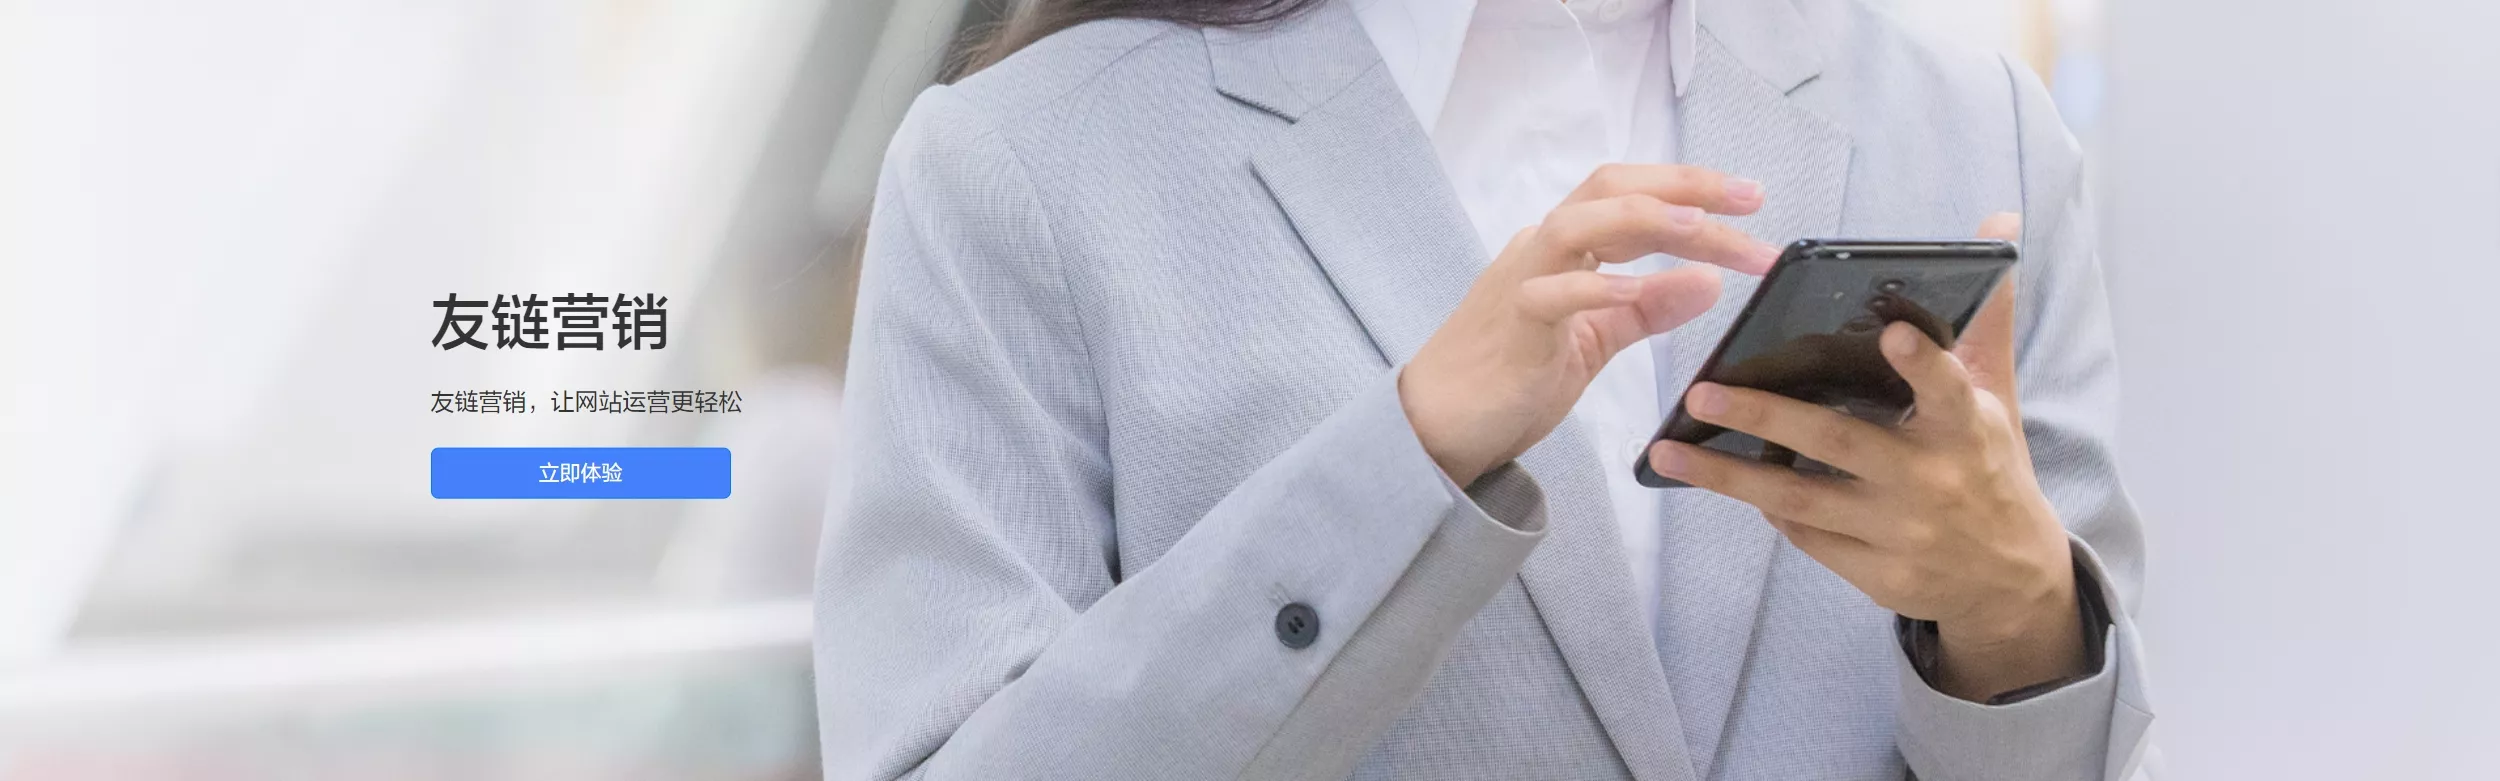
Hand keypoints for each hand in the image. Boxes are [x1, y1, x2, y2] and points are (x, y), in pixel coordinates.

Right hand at [1402, 165, 1779, 485]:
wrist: (1433, 424)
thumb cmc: (1509, 379)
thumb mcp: (1595, 341)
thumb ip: (1646, 309)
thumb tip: (1709, 282)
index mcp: (1565, 249)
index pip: (1633, 198)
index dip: (1693, 192)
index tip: (1753, 202)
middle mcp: (1542, 248)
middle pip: (1612, 189)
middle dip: (1685, 187)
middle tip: (1751, 200)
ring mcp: (1522, 280)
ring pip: (1580, 224)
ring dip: (1645, 220)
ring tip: (1702, 229)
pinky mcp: (1511, 324)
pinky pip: (1552, 293)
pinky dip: (1596, 286)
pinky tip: (1638, 289)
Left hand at [1644, 214, 2087, 700]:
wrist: (2009, 578)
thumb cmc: (1990, 466)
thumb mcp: (1996, 394)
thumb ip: (1987, 314)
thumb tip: (2002, 221)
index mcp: (1966, 428)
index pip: (1947, 390)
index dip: (1921, 364)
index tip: (1891, 332)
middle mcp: (1933, 480)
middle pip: (1839, 443)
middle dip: (1766, 418)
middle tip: (1701, 395)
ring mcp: (1902, 533)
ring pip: (1801, 500)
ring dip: (1731, 477)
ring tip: (1670, 451)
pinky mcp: (1878, 575)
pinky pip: (1807, 537)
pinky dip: (1767, 510)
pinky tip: (1724, 481)